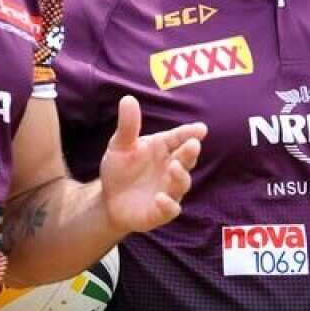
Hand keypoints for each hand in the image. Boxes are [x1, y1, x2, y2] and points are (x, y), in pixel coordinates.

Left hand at [99, 96, 205, 234]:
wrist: (109, 200)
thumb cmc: (120, 169)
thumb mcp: (120, 145)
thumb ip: (127, 125)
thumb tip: (128, 98)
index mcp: (163, 148)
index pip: (179, 137)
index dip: (191, 133)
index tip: (201, 129)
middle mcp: (170, 168)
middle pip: (186, 159)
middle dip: (190, 152)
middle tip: (193, 144)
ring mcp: (168, 190)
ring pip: (182, 183)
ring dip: (180, 176)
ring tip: (174, 167)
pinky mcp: (161, 211)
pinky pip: (170, 209)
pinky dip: (168, 204)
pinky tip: (160, 198)